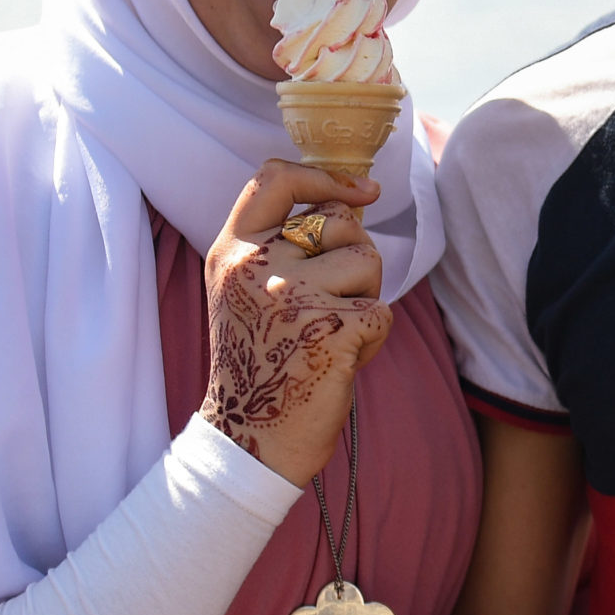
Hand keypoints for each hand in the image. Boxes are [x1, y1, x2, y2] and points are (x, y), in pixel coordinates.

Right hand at [199, 160, 391, 486]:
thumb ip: (283, 242)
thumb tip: (353, 195)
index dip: (323, 176)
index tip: (362, 190)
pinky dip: (373, 337)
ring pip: (367, 261)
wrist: (251, 439)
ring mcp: (293, 296)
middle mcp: (256, 266)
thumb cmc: (263, 359)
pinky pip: (381, 310)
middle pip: (338, 221)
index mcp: (232, 251)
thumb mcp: (249, 289)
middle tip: (326, 305)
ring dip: (364, 298)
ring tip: (329, 335)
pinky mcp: (332, 329)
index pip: (275, 178)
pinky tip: (339, 361)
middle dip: (352, 257)